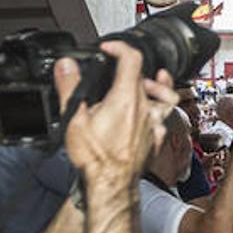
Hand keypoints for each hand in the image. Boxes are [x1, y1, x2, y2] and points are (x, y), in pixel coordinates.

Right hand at [57, 41, 177, 186]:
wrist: (112, 185)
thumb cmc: (96, 158)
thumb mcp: (73, 120)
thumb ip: (70, 88)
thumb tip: (66, 66)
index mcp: (126, 98)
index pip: (132, 59)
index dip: (120, 48)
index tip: (109, 48)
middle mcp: (145, 109)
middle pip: (146, 78)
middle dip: (131, 70)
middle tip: (117, 71)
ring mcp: (154, 125)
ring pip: (166, 98)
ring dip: (158, 88)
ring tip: (152, 83)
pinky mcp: (157, 140)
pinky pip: (164, 121)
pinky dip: (158, 114)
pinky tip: (150, 117)